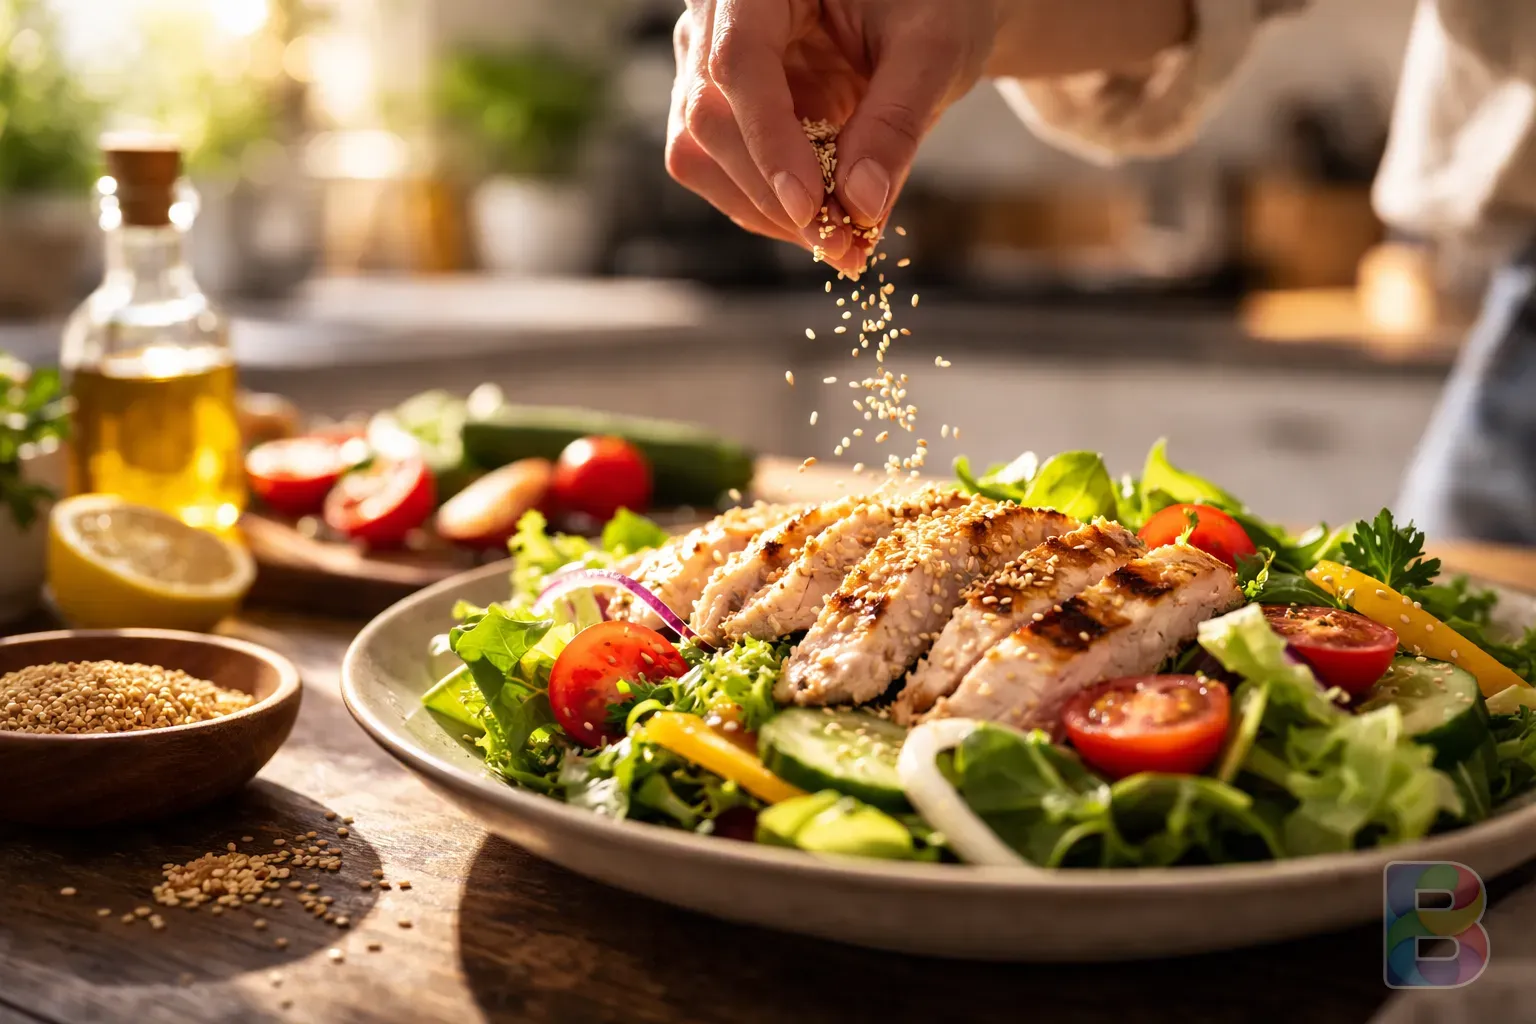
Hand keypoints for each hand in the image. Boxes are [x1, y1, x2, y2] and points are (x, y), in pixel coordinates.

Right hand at [665, 0, 1191, 275]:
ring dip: (768, 210)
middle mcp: (715, 16)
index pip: (735, 68)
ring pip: (700, 157)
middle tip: (851, 245)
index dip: (774, 149)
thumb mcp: (937, 49)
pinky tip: (830, 214)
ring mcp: (707, 62)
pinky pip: (723, 172)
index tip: (825, 215)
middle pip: (708, 126)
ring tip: (846, 231)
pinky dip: (774, 206)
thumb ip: (896, 123)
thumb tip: (859, 218)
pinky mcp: (723, 106)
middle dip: (779, 195)